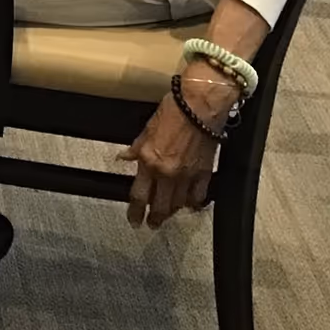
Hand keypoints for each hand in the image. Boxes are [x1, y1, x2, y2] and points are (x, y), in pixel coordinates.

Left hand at [122, 70, 234, 228]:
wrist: (199, 105)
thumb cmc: (172, 111)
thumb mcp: (146, 129)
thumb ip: (136, 148)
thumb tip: (124, 158)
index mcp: (149, 161)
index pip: (139, 195)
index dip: (135, 211)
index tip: (134, 220)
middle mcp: (167, 173)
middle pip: (160, 205)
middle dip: (155, 218)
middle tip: (151, 224)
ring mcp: (188, 175)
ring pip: (179, 204)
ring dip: (172, 211)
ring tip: (167, 214)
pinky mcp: (205, 173)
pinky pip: (199, 196)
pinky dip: (193, 203)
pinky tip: (190, 205)